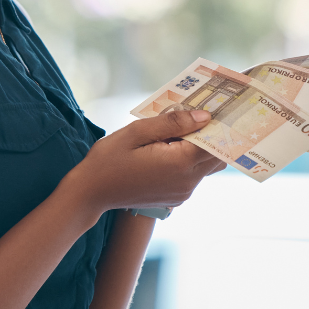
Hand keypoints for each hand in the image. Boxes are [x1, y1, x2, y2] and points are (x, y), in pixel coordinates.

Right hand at [64, 109, 225, 216]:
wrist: (91, 192)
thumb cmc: (108, 159)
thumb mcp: (136, 132)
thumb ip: (172, 123)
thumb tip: (204, 116)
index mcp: (180, 162)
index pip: (215, 142)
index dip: (215, 126)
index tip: (210, 110)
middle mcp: (188, 181)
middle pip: (216, 156)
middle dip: (209, 137)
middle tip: (191, 120)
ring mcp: (183, 192)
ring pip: (206, 167)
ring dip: (197, 150)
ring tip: (171, 136)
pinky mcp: (177, 198)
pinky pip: (193, 177)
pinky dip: (187, 163)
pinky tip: (163, 153)